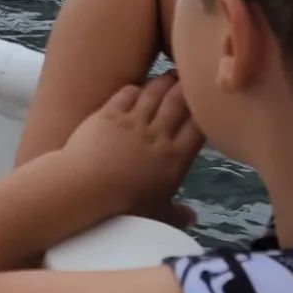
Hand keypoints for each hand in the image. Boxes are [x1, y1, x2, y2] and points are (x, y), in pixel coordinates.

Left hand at [58, 73, 204, 226]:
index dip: (205, 112)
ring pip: (154, 92)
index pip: (198, 128)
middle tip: (192, 79)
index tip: (208, 104)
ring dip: (164, 81)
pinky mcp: (109, 113)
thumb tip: (192, 218)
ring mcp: (133, 122)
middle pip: (178, 102)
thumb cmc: (123, 209)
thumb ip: (176, 214)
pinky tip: (137, 87)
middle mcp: (157, 136)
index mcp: (174, 159)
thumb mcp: (156, 216)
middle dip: (187, 87)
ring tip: (171, 75)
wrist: (85, 191)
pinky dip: (134, 88)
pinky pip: (126, 93)